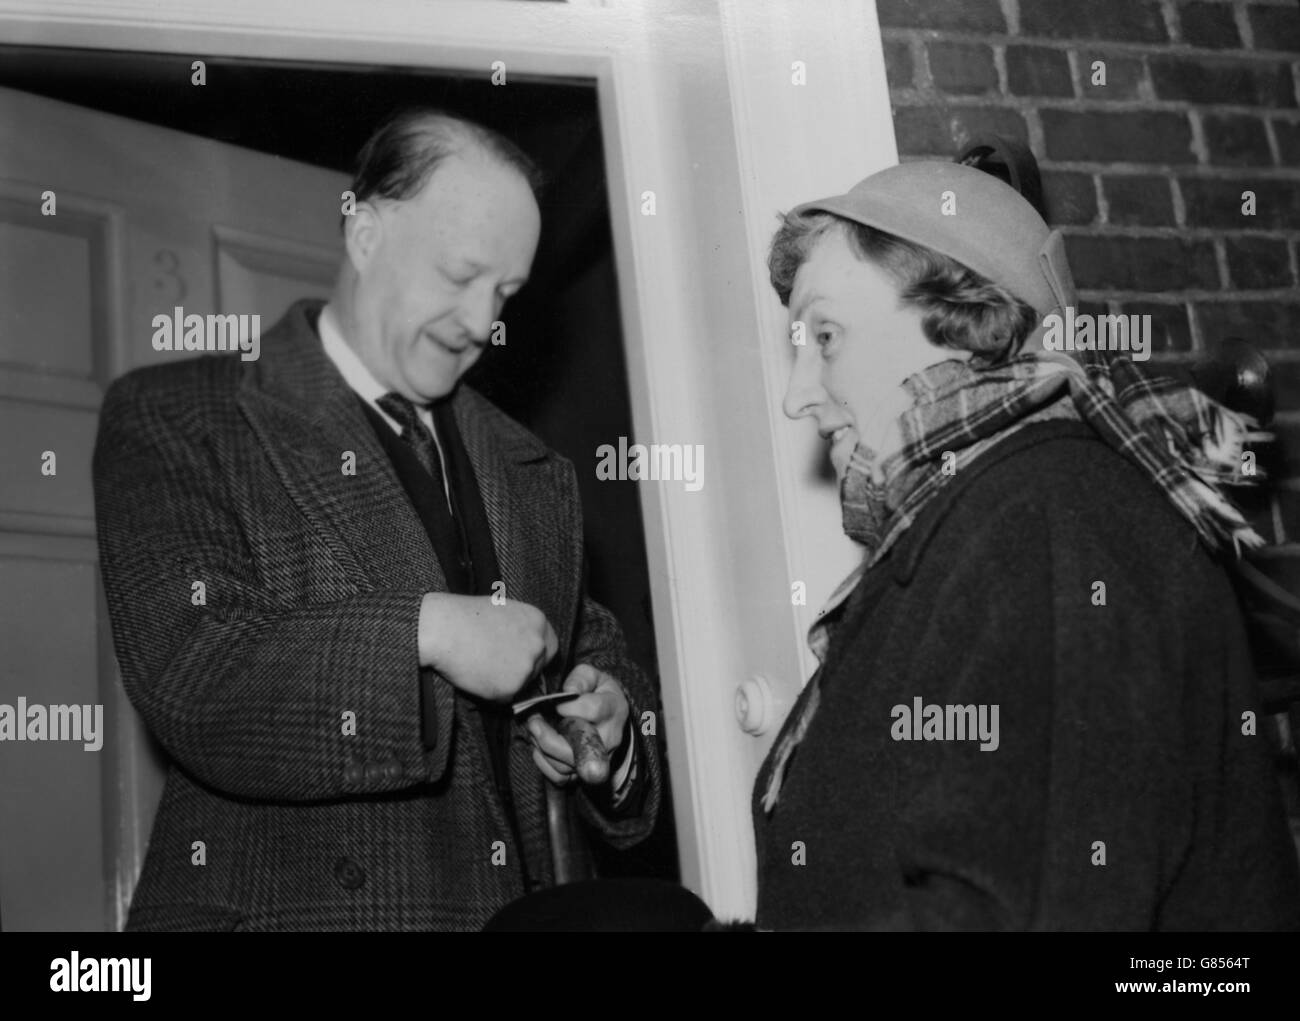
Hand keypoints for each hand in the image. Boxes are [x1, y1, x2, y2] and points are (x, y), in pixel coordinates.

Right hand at [418, 592, 557, 701]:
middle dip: (523, 670)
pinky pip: (505, 697)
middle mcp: (538, 645)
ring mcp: (526, 668)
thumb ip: (521, 627)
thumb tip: (524, 643)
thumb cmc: (465, 615)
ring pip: (522, 684)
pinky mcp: (510, 688)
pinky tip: (476, 676)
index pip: (550, 647)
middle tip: (498, 667)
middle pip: (539, 667)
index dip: (536, 655)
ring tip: (481, 666)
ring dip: (506, 682)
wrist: (444, 629)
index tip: (521, 658)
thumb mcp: (504, 609)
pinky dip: (492, 693)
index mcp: (539, 622)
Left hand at [525, 664, 628, 786]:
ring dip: (542, 748)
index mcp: (613, 709)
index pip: (592, 711)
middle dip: (548, 736)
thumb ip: (579, 679)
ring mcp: (598, 759)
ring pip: (565, 765)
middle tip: (534, 722)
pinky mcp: (584, 772)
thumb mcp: (591, 676)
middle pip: (578, 747)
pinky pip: (561, 777)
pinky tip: (538, 748)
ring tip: (535, 731)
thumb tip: (568, 692)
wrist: (607, 716)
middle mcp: (609, 738)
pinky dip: (544, 764)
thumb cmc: (595, 692)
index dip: (568, 707)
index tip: (556, 702)